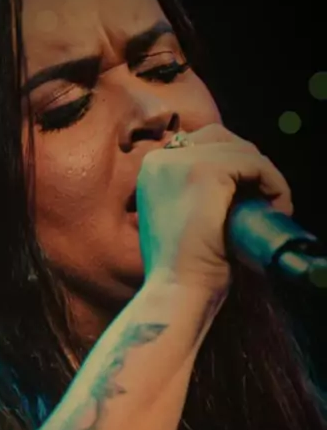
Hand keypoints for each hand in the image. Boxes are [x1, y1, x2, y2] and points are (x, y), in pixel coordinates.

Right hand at [136, 123, 292, 290]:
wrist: (175, 291)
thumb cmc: (179, 270)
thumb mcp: (179, 222)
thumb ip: (191, 197)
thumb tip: (230, 187)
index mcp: (151, 170)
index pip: (201, 146)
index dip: (233, 166)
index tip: (250, 197)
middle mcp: (160, 160)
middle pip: (220, 138)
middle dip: (249, 164)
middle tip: (265, 201)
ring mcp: (181, 162)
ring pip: (241, 149)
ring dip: (266, 176)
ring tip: (273, 208)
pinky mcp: (206, 171)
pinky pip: (254, 163)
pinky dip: (274, 182)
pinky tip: (277, 206)